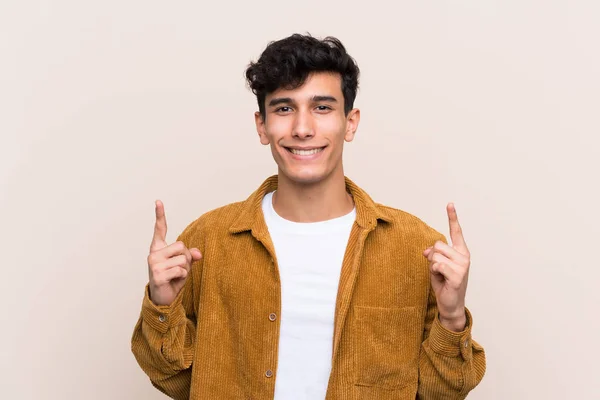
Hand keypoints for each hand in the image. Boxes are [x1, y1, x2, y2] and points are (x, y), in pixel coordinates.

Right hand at [147, 200, 201, 305]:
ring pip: (183, 259)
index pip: (160, 230)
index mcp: (158, 248)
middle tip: (179, 269)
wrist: (163, 299)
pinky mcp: (157, 275)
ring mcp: (154, 264)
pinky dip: (182, 277)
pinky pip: (181, 270)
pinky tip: (173, 281)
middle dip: (186, 258)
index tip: (158, 201)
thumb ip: (191, 256)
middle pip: (181, 246)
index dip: (160, 215)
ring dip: (185, 269)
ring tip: (175, 276)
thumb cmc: (173, 279)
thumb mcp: (184, 265)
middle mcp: (153, 254)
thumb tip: (198, 253)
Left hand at [422, 203, 469, 331]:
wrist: (450, 304)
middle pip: (437, 244)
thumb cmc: (444, 284)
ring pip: (435, 255)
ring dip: (432, 266)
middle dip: (432, 256)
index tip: (450, 204)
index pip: (456, 232)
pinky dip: (434, 272)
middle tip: (438, 269)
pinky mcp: (458, 275)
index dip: (452, 217)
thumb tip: (427, 250)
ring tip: (441, 276)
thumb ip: (433, 254)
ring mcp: (463, 266)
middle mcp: (464, 256)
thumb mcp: (435, 266)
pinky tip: (442, 280)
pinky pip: (437, 265)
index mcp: (460, 251)